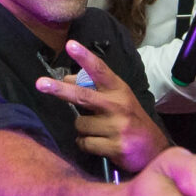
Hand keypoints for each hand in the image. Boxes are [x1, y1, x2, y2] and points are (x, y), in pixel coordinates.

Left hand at [38, 40, 167, 171]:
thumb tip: (65, 79)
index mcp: (119, 90)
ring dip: (82, 130)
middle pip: (83, 96)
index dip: (85, 57)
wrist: (155, 150)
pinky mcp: (115, 147)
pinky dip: (86, 144)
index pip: (100, 70)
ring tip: (99, 132)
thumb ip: (94, 89)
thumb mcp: (118, 100)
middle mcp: (119, 105)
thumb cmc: (131, 120)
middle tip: (40, 83)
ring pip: (80, 125)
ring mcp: (117, 127)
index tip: (70, 45)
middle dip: (59, 90)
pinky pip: (84, 143)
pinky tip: (100, 144)